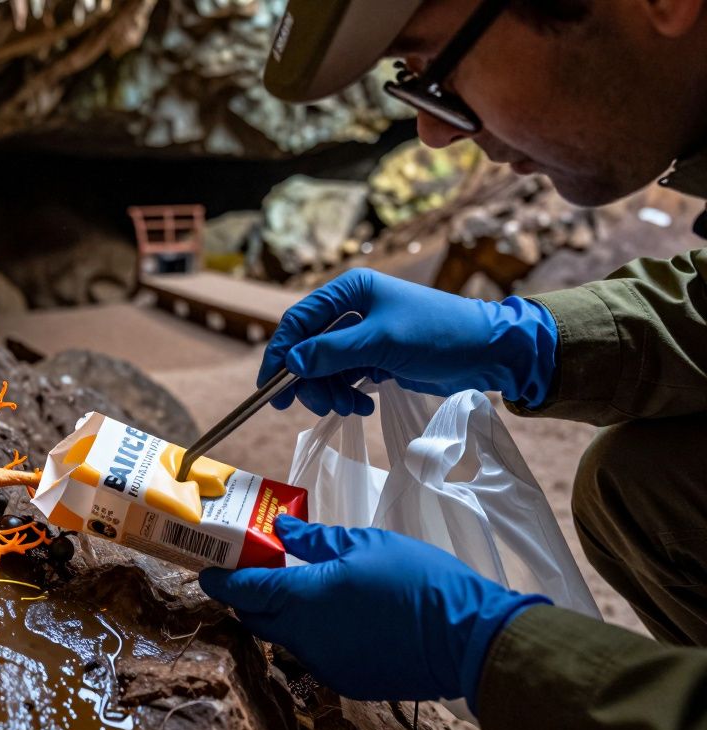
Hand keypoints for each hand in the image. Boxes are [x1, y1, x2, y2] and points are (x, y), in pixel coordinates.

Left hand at [200, 515, 547, 705]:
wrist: (466, 638)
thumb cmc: (416, 580)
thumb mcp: (364, 544)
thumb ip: (315, 540)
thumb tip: (281, 530)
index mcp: (302, 598)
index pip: (243, 590)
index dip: (220, 579)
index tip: (206, 570)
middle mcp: (304, 636)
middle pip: (256, 617)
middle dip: (245, 596)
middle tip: (250, 572)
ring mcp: (324, 663)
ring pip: (284, 637)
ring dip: (280, 615)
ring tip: (296, 588)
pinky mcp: (346, 679)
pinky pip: (313, 653)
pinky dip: (310, 633)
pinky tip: (333, 615)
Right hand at [261, 268, 557, 415]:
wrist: (489, 352)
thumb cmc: (438, 335)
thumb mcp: (382, 342)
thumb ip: (333, 352)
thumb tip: (291, 363)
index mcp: (350, 291)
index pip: (299, 320)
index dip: (281, 353)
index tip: (270, 387)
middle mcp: (351, 309)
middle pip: (308, 348)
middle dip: (311, 380)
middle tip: (322, 406)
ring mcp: (363, 335)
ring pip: (324, 367)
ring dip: (331, 392)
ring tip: (351, 408)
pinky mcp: (375, 357)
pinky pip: (344, 377)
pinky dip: (347, 395)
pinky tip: (363, 405)